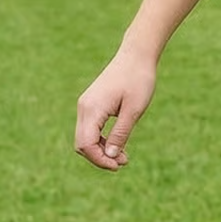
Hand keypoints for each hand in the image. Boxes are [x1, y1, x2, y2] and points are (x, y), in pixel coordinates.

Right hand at [74, 48, 156, 169]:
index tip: (119, 166)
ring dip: (101, 150)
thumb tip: (111, 156)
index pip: (86, 144)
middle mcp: (84, 107)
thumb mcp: (134, 110)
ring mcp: (86, 105)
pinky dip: (101, 140)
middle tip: (123, 162)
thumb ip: (120, 133)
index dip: (100, 160)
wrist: (136, 55)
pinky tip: (118, 144)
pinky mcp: (92, 104)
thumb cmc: (138, 80)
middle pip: (82, 144)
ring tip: (124, 156)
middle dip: (100, 157)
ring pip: (85, 138)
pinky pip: (90, 129)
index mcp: (92, 109)